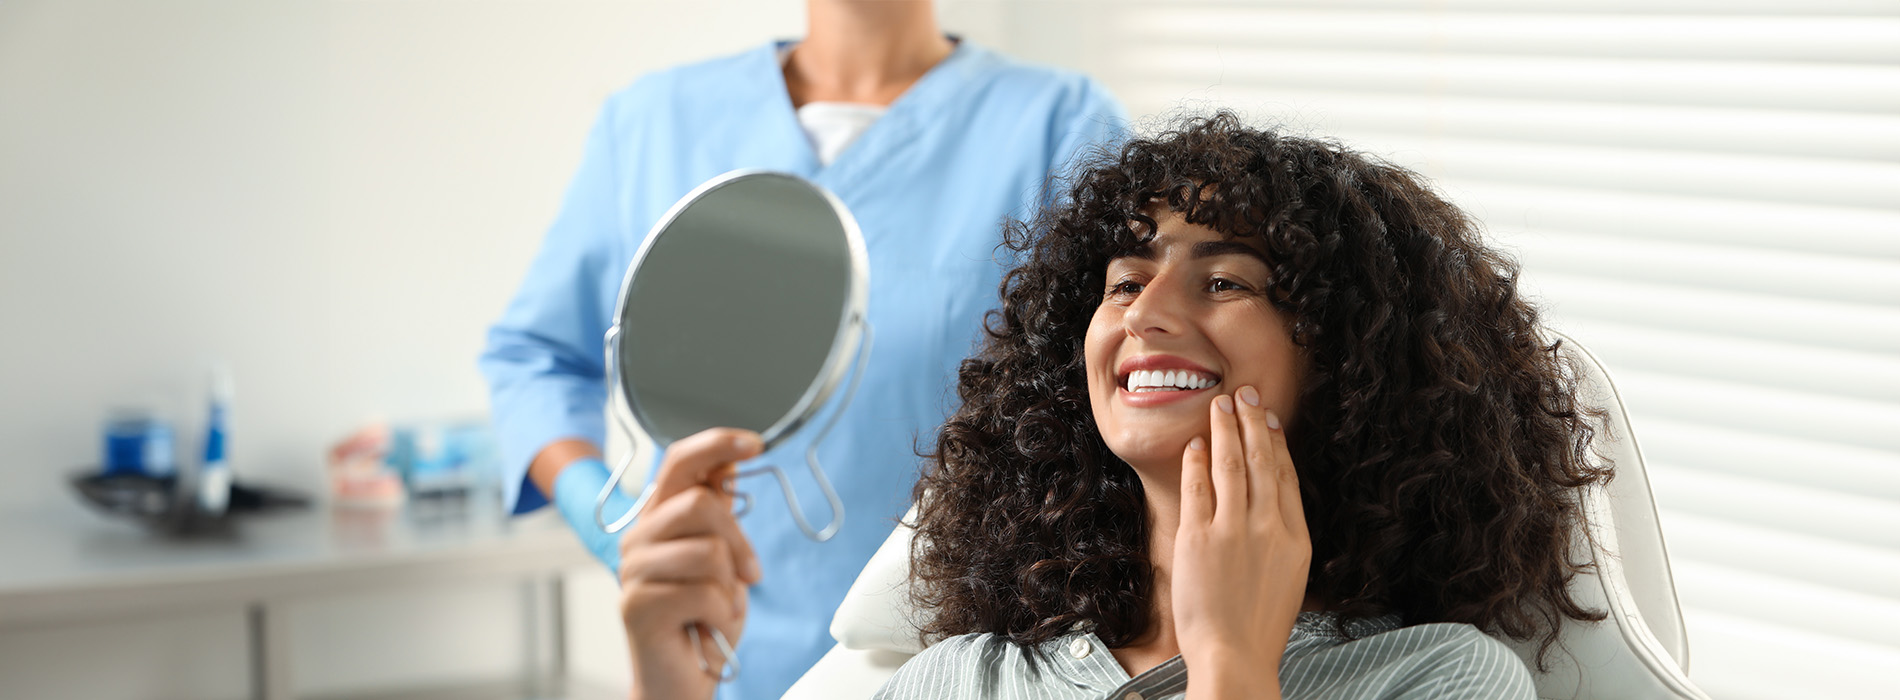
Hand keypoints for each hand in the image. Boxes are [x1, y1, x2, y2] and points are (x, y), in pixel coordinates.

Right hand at [618, 428, 764, 699]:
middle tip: (750, 574)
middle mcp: (638, 538)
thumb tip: (728, 460)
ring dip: (729, 586)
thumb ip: (716, 513)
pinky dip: (720, 613)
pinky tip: (706, 625)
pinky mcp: (637, 605)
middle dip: (740, 542)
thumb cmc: (700, 620)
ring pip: (707, 551)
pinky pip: (704, 593)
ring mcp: (633, 570)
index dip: (717, 444)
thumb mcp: (720, 559)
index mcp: (658, 519)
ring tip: (718, 606)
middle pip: (701, 504)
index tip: (755, 442)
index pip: (679, 462)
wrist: (681, 679)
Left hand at [1173, 386, 1309, 699]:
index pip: (1285, 478)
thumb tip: (1274, 513)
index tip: (1269, 420)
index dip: (1276, 444)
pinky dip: (1197, 462)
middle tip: (1244, 394)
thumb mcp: (1289, 580)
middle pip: (1262, 462)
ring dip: (1226, 430)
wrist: (1234, 656)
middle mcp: (1268, 528)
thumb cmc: (1259, 628)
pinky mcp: (1199, 538)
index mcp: (1295, 539)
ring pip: (1232, 466)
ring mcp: (1233, 531)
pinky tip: (1195, 445)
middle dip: (1253, 422)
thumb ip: (1283, 542)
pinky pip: (1198, 489)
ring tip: (1219, 405)